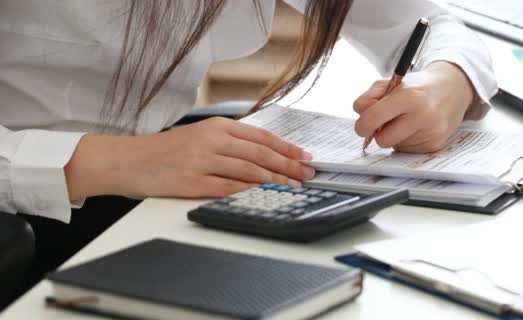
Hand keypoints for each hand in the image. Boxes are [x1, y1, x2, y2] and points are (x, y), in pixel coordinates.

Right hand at [65, 117, 314, 200]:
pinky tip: (264, 194)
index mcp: (215, 125)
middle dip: (289, 165)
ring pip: (248, 170)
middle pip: (260, 153)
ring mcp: (201, 161)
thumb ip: (229, 141)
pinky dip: (249, 191)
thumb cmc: (166, 150)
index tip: (305, 156)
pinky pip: (227, 188)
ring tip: (293, 186)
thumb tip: (266, 154)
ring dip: (275, 179)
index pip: (260, 136)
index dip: (286, 147)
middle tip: (308, 174)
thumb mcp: (199, 135)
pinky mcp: (191, 182)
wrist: (128, 161)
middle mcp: (210, 140)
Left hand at [353, 61, 474, 152]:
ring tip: (407, 121)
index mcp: (408, 96)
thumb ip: (369, 98)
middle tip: (384, 123)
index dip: (361, 125)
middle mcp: (423, 115)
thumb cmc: (415, 87)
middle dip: (379, 133)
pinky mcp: (435, 145)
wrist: (452, 89)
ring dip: (395, 136)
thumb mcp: (390, 83)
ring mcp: (431, 132)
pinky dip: (406, 141)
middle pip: (382, 140)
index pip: (371, 119)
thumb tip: (361, 120)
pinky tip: (416, 128)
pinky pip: (407, 151)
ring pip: (394, 147)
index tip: (363, 125)